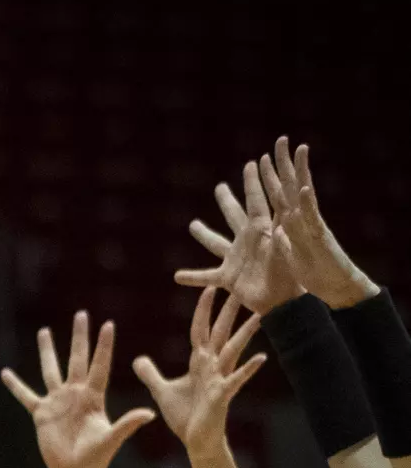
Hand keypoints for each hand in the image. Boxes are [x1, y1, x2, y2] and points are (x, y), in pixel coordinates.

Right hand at [2, 312, 154, 467]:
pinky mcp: (41, 413)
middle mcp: (76, 394)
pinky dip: (15, 385)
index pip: (99, 365)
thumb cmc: (97, 458)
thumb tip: (149, 414)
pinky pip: (26, 395)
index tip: (108, 324)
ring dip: (47, 351)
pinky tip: (5, 373)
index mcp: (94, 397)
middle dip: (79, 337)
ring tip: (44, 331)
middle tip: (81, 314)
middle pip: (77, 359)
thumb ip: (128, 424)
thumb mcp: (112, 439)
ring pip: (51, 370)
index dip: (103, 346)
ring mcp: (58, 402)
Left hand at [133, 288, 266, 451]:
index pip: (200, 329)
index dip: (204, 310)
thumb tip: (137, 359)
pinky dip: (247, 369)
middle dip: (229, 312)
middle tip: (242, 289)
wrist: (196, 441)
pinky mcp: (222, 395)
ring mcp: (219, 379)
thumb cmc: (184, 415)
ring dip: (245, 333)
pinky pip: (235, 379)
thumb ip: (151, 373)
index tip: (210, 288)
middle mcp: (212, 366)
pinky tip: (261, 357)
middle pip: (221, 333)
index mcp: (198, 362)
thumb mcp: (161, 390)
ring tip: (260, 315)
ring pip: (233, 350)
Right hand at [176, 161, 305, 314]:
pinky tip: (176, 277)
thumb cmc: (289, 278)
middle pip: (233, 216)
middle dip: (227, 201)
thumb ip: (280, 236)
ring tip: (193, 224)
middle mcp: (246, 242)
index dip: (253, 183)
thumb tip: (282, 219)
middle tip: (220, 186)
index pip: (256, 201)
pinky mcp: (228, 278)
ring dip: (204, 234)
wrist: (284, 304)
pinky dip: (192, 277)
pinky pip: (206, 276)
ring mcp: (235, 259)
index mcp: (261, 231)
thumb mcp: (285, 253)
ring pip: (215, 243)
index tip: (253, 163)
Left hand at [257, 137, 379, 309]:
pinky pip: (312, 219)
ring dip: (300, 173)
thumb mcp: (287, 257)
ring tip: (298, 151)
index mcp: (287, 225)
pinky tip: (305, 187)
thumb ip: (281, 241)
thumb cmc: (311, 273)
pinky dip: (308, 204)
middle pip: (289, 187)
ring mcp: (309, 226)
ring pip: (303, 195)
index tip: (259, 158)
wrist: (333, 288)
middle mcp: (299, 220)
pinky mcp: (319, 238)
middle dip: (283, 165)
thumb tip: (276, 229)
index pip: (276, 196)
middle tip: (280, 140)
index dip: (268, 177)